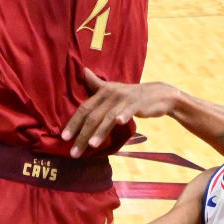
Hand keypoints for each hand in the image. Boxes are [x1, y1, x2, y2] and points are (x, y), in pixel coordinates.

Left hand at [62, 69, 178, 156]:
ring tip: (92, 146)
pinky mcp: (138, 103)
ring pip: (108, 117)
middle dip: (82, 134)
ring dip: (99, 132)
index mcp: (103, 92)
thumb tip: (83, 71)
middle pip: (93, 116)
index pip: (84, 108)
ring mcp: (124, 98)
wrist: (160, 94)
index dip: (73, 123)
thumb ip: (96, 85)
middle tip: (74, 151)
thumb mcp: (114, 89)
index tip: (64, 138)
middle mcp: (111, 94)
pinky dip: (123, 115)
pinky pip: (128, 110)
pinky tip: (119, 123)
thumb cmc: (132, 95)